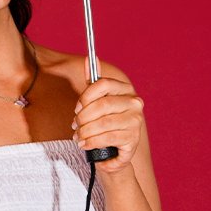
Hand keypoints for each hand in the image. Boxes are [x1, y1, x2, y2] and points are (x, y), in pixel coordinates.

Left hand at [72, 61, 143, 175]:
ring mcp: (135, 121)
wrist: (114, 152)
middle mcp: (134, 103)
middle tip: (75, 126)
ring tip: (78, 137)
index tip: (76, 109)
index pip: (104, 83)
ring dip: (85, 132)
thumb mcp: (97, 102)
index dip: (85, 96)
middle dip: (83, 118)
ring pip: (103, 123)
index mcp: (125, 89)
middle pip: (102, 105)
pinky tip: (85, 145)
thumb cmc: (104, 123)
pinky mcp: (133, 138)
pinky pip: (107, 138)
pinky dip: (92, 142)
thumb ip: (92, 82)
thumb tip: (89, 59)